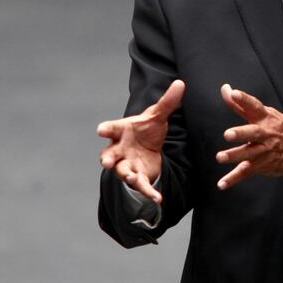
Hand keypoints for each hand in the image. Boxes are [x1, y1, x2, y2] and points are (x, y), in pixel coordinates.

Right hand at [97, 79, 184, 203]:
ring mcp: (127, 164)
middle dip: (107, 158)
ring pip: (122, 172)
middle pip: (109, 154)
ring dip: (126, 175)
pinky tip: (158, 199)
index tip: (101, 130)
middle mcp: (119, 149)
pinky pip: (141, 185)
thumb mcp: (158, 115)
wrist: (150, 147)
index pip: (111, 128)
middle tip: (106, 162)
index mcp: (122, 131)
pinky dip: (148, 192)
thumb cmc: (147, 129)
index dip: (106, 129)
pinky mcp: (138, 176)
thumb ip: (167, 102)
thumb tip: (181, 83)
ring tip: (132, 178)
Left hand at [215, 83, 282, 189]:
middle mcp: (265, 134)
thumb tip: (225, 90)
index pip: (254, 106)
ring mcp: (264, 151)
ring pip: (248, 154)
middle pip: (253, 133)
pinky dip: (233, 178)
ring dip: (234, 155)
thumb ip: (242, 104)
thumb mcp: (267, 113)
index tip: (234, 93)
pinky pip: (246, 172)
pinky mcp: (262, 165)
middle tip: (228, 134)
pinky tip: (222, 183)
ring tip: (221, 157)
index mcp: (266, 118)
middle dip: (240, 133)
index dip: (244, 99)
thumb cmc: (282, 128)